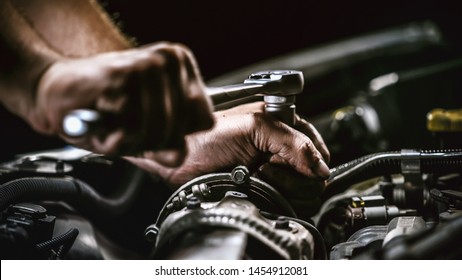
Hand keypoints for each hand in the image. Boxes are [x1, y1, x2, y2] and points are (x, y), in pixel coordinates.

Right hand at [30, 42, 213, 165]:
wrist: (57, 94)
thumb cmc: (104, 109)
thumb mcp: (145, 132)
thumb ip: (169, 146)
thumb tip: (179, 154)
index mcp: (181, 66)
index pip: (205, 119)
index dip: (178, 136)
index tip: (154, 128)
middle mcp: (169, 60)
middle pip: (180, 131)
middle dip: (151, 142)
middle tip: (126, 127)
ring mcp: (147, 65)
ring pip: (158, 132)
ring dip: (129, 140)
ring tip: (113, 122)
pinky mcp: (122, 75)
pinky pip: (133, 130)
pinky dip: (113, 138)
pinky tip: (103, 118)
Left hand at [126, 102, 329, 216]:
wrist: (181, 159)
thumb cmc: (207, 136)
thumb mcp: (254, 127)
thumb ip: (293, 142)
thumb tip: (321, 167)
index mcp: (285, 127)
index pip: (318, 148)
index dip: (309, 160)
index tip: (287, 162)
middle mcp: (282, 150)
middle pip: (313, 175)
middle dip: (291, 175)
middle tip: (265, 168)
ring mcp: (274, 172)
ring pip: (302, 193)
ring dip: (281, 188)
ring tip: (256, 176)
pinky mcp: (264, 191)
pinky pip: (285, 204)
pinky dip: (273, 199)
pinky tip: (254, 187)